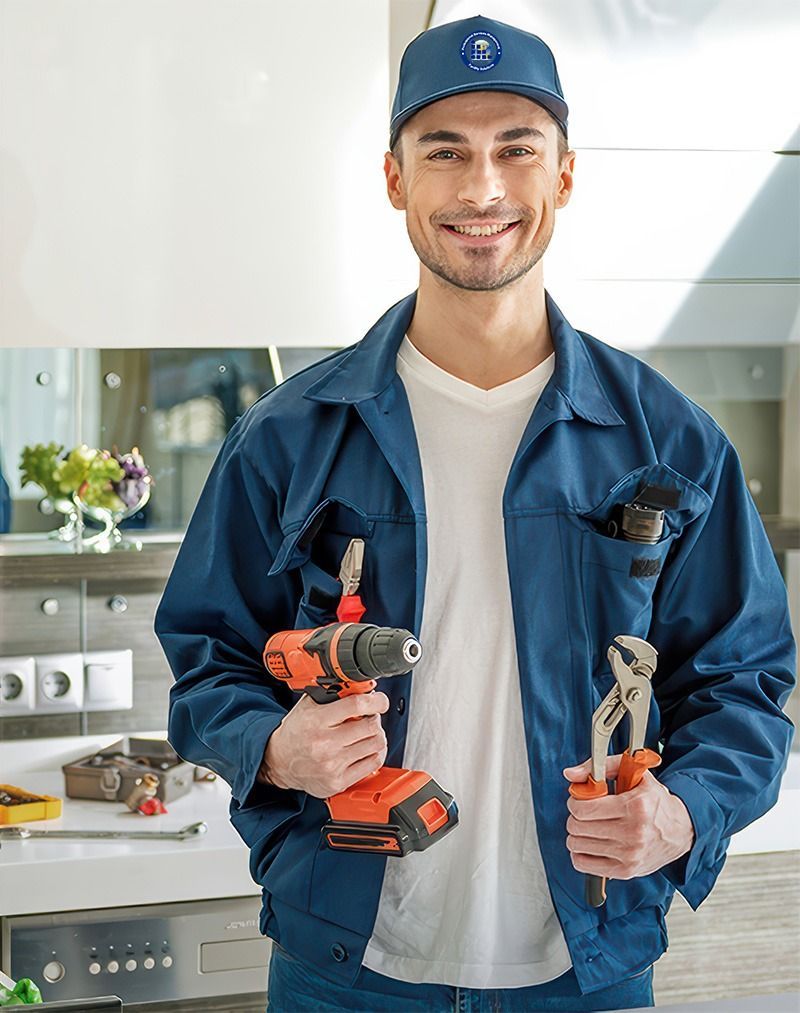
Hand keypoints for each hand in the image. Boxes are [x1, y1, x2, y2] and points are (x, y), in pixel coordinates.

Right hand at [257, 687, 389, 797]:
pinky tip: (367, 748)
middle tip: (370, 716)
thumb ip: (332, 692)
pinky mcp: (338, 782)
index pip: (357, 705)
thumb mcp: (308, 705)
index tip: (380, 701)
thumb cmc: (296, 731)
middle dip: (375, 717)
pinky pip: (373, 764)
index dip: (376, 700)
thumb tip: (361, 685)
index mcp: (316, 720)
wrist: (279, 762)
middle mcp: (325, 744)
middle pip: (371, 726)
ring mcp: (332, 765)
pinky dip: (375, 753)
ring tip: (367, 732)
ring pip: (376, 744)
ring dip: (376, 735)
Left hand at [563, 754, 695, 879]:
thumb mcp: (635, 773)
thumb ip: (601, 766)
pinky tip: (591, 843)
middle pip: (577, 827)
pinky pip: (584, 864)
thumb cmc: (655, 801)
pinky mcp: (626, 871)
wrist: (681, 830)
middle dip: (575, 816)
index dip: (575, 801)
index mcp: (635, 807)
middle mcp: (633, 833)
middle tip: (585, 813)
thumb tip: (570, 773)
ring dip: (576, 834)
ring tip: (589, 827)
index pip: (583, 808)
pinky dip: (580, 853)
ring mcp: (630, 855)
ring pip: (577, 845)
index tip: (580, 799)